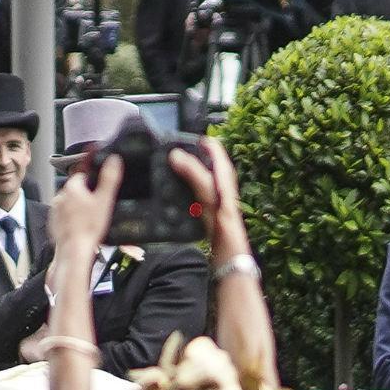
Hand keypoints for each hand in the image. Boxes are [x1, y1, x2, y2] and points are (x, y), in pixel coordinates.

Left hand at [49, 154, 121, 261]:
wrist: (75, 249)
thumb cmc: (89, 227)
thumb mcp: (105, 200)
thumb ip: (109, 178)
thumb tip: (113, 160)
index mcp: (72, 187)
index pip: (83, 176)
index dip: (93, 184)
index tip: (99, 192)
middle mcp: (60, 195)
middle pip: (76, 190)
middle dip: (86, 196)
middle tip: (96, 209)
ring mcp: (55, 209)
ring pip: (70, 203)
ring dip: (78, 207)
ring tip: (89, 220)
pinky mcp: (53, 221)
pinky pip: (64, 215)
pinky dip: (71, 218)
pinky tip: (80, 226)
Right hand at [166, 137, 249, 260]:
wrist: (227, 250)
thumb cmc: (223, 223)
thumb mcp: (208, 194)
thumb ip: (194, 173)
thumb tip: (175, 154)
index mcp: (224, 171)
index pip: (211, 145)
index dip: (194, 140)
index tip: (175, 140)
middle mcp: (219, 178)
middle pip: (200, 158)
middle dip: (184, 154)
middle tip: (163, 154)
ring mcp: (212, 191)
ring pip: (194, 172)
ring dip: (181, 170)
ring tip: (162, 168)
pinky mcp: (205, 203)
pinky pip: (189, 186)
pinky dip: (180, 184)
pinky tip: (169, 189)